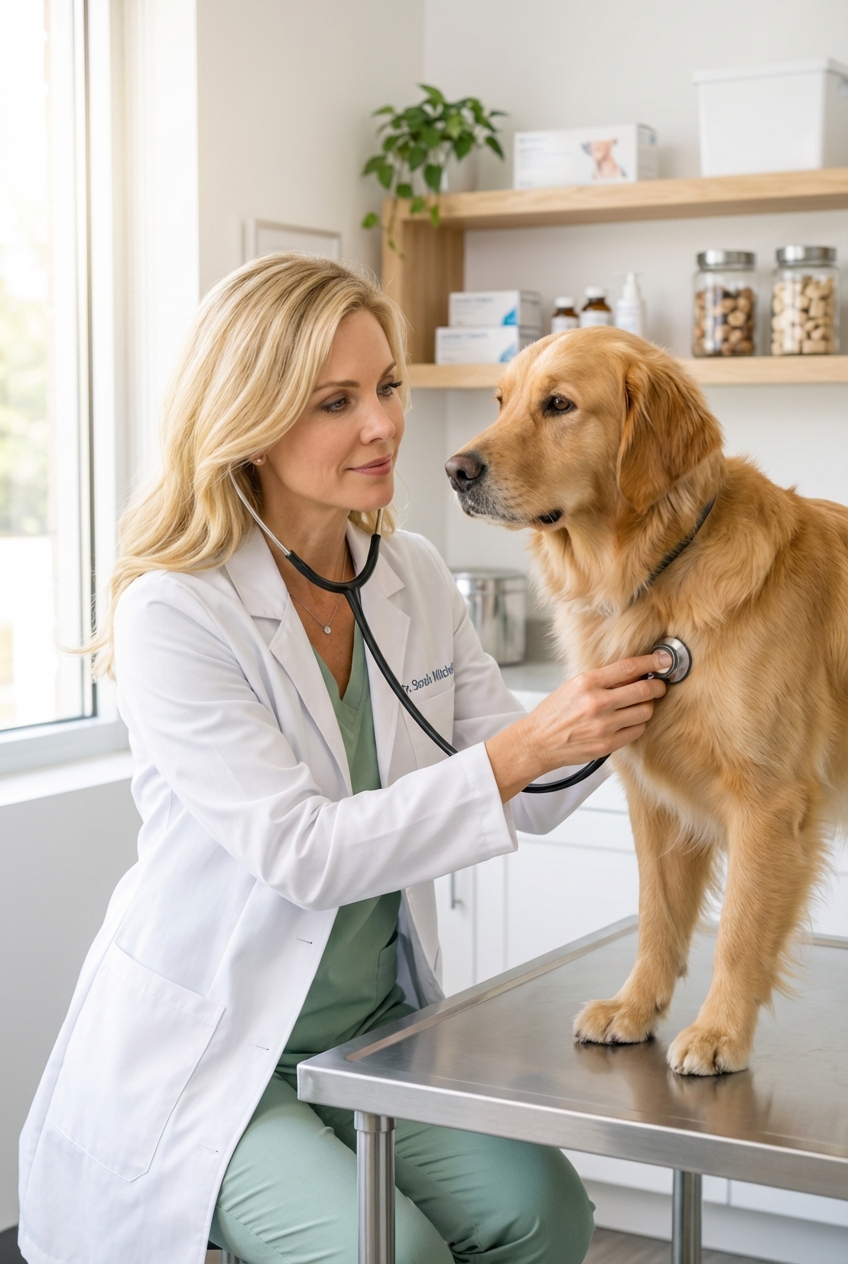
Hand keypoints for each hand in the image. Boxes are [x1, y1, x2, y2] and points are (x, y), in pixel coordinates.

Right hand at [486, 650, 670, 801]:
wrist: (538, 741)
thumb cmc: (555, 713)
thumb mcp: (574, 686)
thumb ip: (603, 680)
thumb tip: (635, 673)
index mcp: (587, 682)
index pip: (629, 668)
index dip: (652, 661)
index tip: (664, 659)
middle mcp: (597, 703)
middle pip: (644, 690)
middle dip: (657, 686)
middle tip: (658, 685)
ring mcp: (604, 725)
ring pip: (645, 712)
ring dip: (647, 707)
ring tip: (639, 705)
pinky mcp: (608, 744)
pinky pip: (637, 731)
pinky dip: (638, 724)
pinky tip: (629, 721)